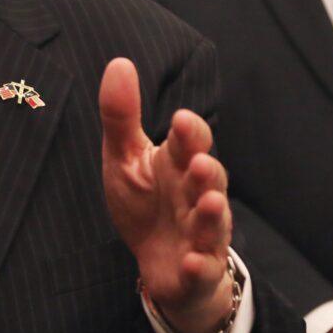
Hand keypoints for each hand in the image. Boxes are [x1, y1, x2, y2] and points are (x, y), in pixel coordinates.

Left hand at [99, 57, 233, 332]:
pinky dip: (200, 265)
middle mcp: (197, 194)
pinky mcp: (197, 269)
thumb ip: (122, 115)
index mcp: (179, 163)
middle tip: (200, 163)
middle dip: (208, 170)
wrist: (158, 263)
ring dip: (212, 213)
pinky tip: (192, 260)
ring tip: (207, 202)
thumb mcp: (125, 157)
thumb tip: (119, 63)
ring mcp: (201, 232)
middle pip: (210, 178)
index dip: (189, 132)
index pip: (191, 142)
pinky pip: (203, 268)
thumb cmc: (145, 202)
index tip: (180, 120)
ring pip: (213, 222)